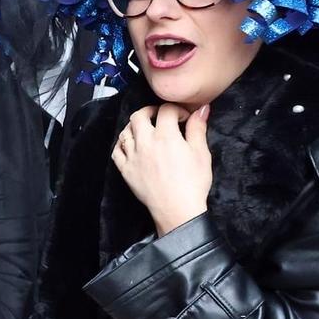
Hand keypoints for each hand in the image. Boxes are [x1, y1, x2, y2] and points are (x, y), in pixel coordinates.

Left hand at [112, 103, 210, 234]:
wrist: (177, 209)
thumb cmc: (193, 183)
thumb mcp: (201, 153)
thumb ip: (198, 128)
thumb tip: (202, 109)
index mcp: (165, 136)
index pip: (165, 110)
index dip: (176, 110)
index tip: (183, 117)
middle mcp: (145, 142)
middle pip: (139, 116)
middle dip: (150, 111)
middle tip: (160, 117)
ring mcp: (132, 156)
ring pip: (125, 131)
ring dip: (135, 126)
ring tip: (145, 129)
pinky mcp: (125, 170)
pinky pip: (117, 151)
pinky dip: (122, 144)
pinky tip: (131, 145)